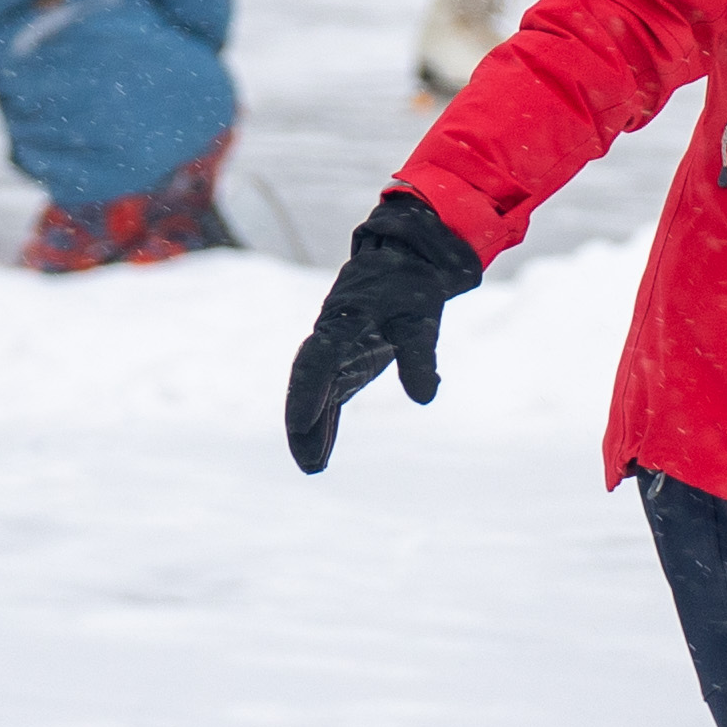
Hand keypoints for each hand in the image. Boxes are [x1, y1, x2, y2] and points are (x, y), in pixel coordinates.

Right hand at [283, 191, 485, 472]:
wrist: (405, 259)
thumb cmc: (412, 285)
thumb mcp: (421, 318)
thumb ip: (419, 356)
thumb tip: (425, 398)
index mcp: (343, 320)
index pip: (318, 359)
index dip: (308, 392)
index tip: (302, 423)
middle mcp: (330, 336)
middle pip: (308, 382)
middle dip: (303, 421)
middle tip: (308, 462)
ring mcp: (335, 352)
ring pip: (316, 394)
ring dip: (312, 429)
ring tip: (314, 467)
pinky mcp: (345, 363)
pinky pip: (329, 396)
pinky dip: (325, 423)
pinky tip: (321, 454)